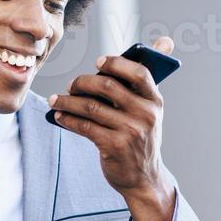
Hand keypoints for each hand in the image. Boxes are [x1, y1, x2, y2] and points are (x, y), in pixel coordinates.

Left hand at [47, 36, 177, 220]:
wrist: (144, 178)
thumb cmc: (141, 138)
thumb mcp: (150, 110)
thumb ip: (147, 80)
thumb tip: (165, 41)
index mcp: (156, 101)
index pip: (139, 72)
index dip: (116, 63)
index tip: (99, 63)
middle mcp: (146, 115)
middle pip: (108, 87)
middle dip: (83, 82)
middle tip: (71, 85)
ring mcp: (131, 131)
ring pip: (91, 107)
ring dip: (68, 101)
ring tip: (56, 100)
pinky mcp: (114, 146)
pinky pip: (85, 126)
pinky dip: (69, 119)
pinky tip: (60, 116)